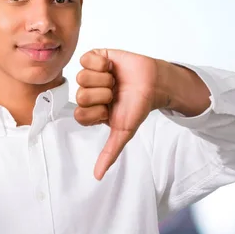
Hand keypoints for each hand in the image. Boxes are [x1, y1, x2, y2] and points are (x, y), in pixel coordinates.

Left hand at [75, 49, 209, 179]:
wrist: (155, 83)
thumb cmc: (139, 106)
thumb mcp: (124, 132)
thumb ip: (109, 153)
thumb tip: (97, 177)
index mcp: (90, 110)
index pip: (79, 114)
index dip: (96, 111)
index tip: (110, 109)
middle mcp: (87, 92)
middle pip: (80, 95)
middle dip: (102, 94)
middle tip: (115, 93)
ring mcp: (90, 74)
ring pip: (82, 77)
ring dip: (103, 79)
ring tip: (115, 80)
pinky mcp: (95, 57)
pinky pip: (86, 59)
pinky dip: (101, 63)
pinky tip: (111, 67)